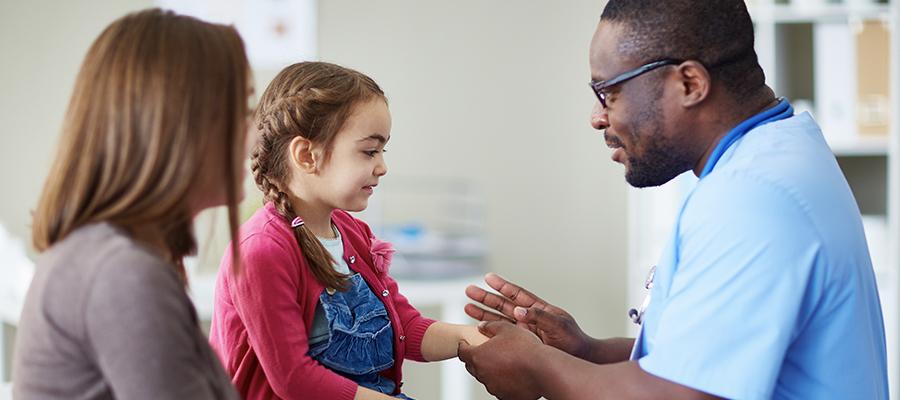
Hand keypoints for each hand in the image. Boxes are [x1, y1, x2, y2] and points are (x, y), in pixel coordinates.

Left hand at [457, 322, 542, 399]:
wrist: (544, 369)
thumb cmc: (526, 348)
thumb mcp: (507, 328)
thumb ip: (490, 326)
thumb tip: (481, 326)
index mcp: (479, 355)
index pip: (462, 351)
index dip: (463, 346)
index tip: (466, 343)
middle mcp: (482, 373)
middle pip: (472, 366)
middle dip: (475, 358)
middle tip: (484, 352)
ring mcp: (493, 387)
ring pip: (485, 378)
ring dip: (488, 371)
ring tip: (501, 362)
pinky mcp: (504, 396)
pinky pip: (498, 388)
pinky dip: (501, 381)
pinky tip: (511, 374)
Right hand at [464, 273, 593, 359]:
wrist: (578, 358)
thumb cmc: (573, 340)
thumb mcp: (558, 325)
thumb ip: (538, 316)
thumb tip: (518, 311)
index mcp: (538, 308)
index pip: (517, 294)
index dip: (502, 286)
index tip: (488, 277)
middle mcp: (528, 318)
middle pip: (503, 305)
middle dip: (486, 298)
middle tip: (469, 290)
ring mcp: (523, 330)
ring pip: (499, 319)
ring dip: (483, 313)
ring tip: (467, 306)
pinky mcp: (521, 343)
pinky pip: (502, 335)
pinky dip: (490, 331)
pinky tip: (478, 328)